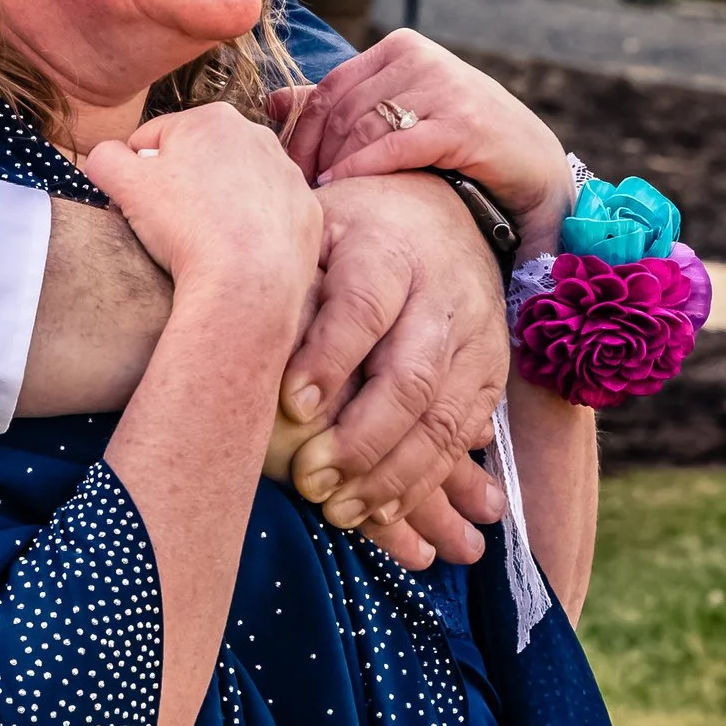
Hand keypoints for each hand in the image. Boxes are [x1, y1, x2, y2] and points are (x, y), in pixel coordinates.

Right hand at [84, 105, 324, 344]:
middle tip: (171, 224)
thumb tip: (105, 156)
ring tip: (205, 240)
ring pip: (237, 185)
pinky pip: (269, 214)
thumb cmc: (183, 226)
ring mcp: (287, 174)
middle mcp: (257, 135)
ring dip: (219, 204)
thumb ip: (103, 157)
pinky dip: (253, 228)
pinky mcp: (306, 211)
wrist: (246, 282)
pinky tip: (238, 251)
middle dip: (182, 184)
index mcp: (211, 118)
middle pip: (200, 159)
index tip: (139, 204)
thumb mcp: (121, 183)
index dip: (137, 173)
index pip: (154, 139)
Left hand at [281, 173, 510, 540]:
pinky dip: (424, 482)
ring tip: (339, 509)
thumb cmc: (349, 232)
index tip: (292, 405)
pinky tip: (382, 512)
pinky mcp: (489, 374)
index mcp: (387, 250)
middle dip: (361, 438)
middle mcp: (441, 295)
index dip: (330, 357)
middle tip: (310, 481)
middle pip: (410, 376)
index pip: (364, 307)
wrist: (439, 214)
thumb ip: (286, 274)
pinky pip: (461, 438)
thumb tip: (236, 333)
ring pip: (441, 418)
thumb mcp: (313, 227)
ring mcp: (473, 339)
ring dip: (392, 476)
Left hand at [282, 33, 571, 259]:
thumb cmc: (460, 141)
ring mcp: (443, 87)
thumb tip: (272, 102)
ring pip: (362, 127)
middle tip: (297, 192)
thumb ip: (340, 104)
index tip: (286, 170)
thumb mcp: (398, 113)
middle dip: (312, 154)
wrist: (535, 165)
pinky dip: (360, 169)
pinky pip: (393, 147)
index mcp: (401, 48)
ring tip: (319, 197)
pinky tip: (341, 188)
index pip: (329, 88)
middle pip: (341, 109)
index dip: (300, 133)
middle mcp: (421, 59)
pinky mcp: (461, 123)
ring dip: (333, 165)